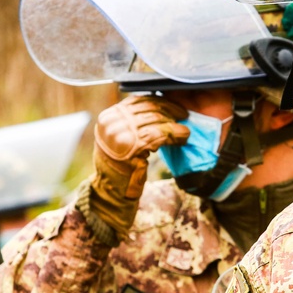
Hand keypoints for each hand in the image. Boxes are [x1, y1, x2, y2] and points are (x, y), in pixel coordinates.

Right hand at [85, 95, 188, 239]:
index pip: (137, 101)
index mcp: (108, 117)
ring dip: (174, 124)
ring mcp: (119, 133)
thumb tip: (159, 106)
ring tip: (185, 129)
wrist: (113, 191)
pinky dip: (174, 134)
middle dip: (168, 111)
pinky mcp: (131, 145)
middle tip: (183, 114)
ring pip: (155, 121)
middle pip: (147, 109)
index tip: (173, 106)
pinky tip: (183, 137)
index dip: (158, 101)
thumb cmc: (121, 166)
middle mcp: (111, 122)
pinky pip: (159, 134)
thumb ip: (132, 121)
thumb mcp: (121, 138)